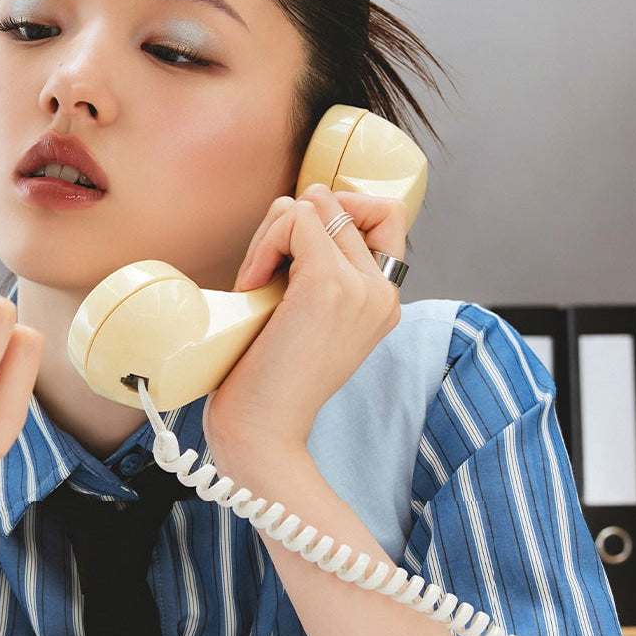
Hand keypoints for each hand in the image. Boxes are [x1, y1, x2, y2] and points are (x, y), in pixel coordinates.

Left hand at [203, 183, 404, 478]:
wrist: (262, 432)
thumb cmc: (266, 379)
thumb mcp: (303, 317)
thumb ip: (313, 270)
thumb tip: (298, 205)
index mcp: (383, 301)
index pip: (382, 214)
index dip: (335, 211)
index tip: (294, 245)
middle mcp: (381, 291)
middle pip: (336, 204)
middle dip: (287, 225)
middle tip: (262, 273)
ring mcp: (359, 286)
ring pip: (313, 206)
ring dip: (270, 235)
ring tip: (256, 285)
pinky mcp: (327, 284)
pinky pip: (297, 218)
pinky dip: (265, 242)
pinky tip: (252, 285)